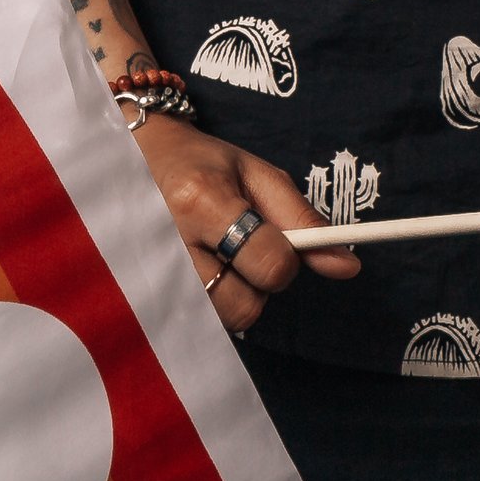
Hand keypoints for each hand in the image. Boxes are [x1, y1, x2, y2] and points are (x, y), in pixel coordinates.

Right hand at [131, 120, 357, 333]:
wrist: (134, 157)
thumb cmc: (203, 164)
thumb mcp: (257, 175)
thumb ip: (303, 219)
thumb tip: (346, 266)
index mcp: (201, 201)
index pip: (269, 263)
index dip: (284, 260)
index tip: (274, 241)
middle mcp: (170, 243)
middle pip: (245, 305)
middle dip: (256, 283)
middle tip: (239, 249)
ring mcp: (150, 275)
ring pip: (222, 319)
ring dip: (233, 295)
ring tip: (215, 257)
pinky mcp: (143, 298)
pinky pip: (199, 323)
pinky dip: (211, 302)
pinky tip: (199, 270)